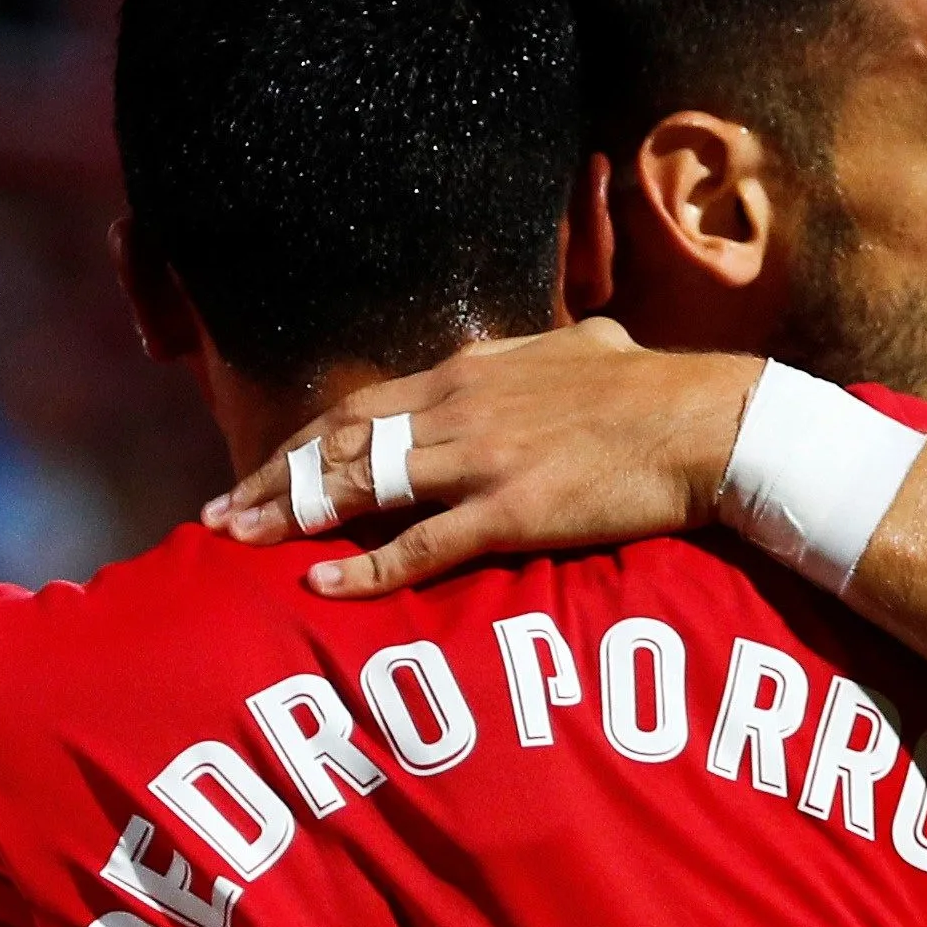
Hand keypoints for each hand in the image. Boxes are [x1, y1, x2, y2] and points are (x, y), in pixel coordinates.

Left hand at [205, 319, 763, 597]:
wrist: (708, 423)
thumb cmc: (656, 390)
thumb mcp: (586, 348)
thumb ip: (549, 352)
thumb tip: (568, 342)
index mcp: (468, 372)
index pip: (359, 408)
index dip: (301, 442)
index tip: (261, 469)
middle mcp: (458, 410)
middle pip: (338, 445)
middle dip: (270, 479)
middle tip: (219, 514)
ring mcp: (480, 461)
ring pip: (359, 487)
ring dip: (290, 515)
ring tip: (236, 542)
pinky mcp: (511, 512)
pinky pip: (420, 546)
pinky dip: (363, 568)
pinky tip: (319, 584)